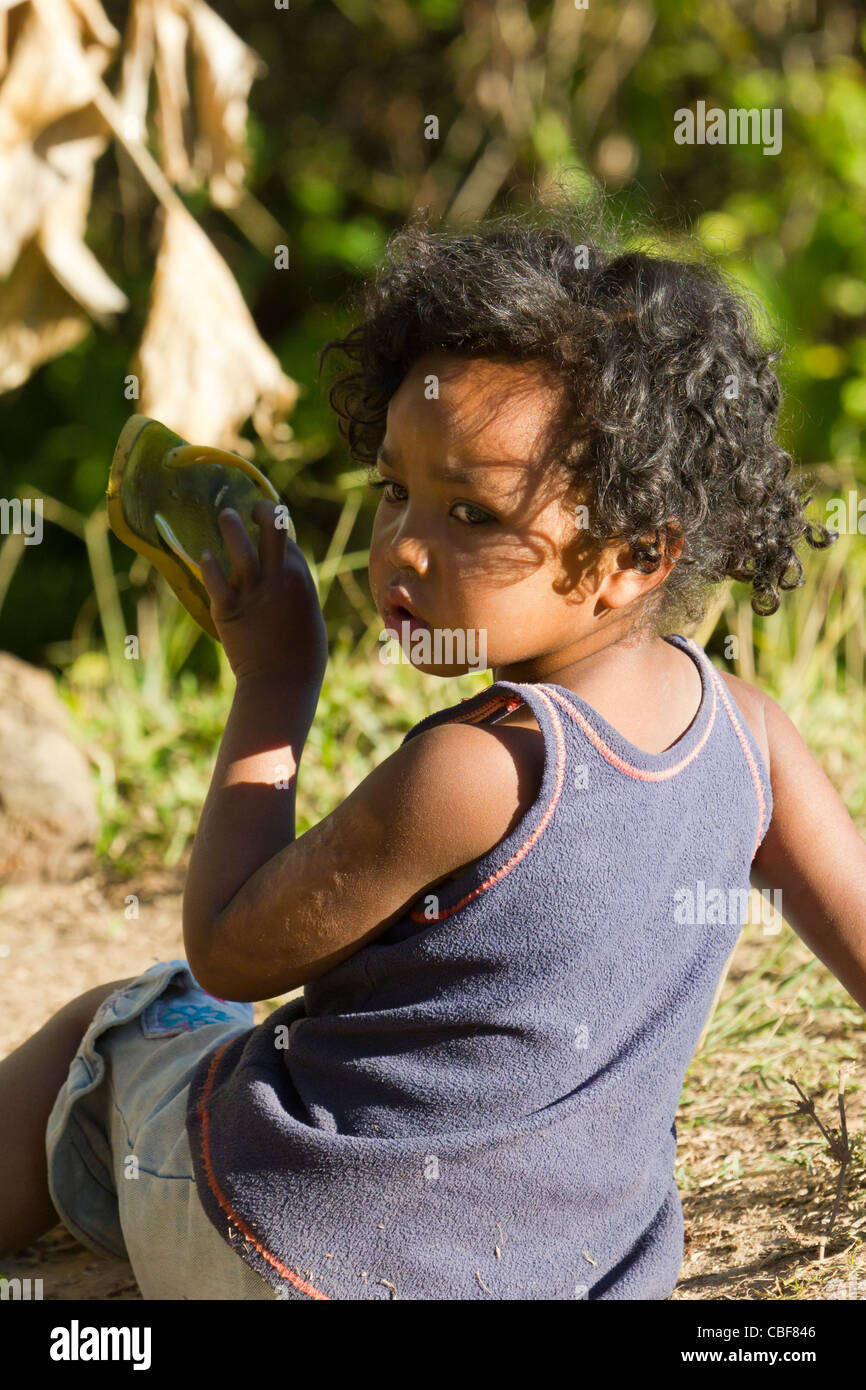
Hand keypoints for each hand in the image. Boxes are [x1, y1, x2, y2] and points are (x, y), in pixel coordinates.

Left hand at [199, 500, 327, 685]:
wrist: (282, 681)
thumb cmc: (301, 654)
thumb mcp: (307, 613)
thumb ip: (294, 590)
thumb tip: (283, 577)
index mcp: (300, 579)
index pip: (287, 540)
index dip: (277, 530)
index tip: (269, 525)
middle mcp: (277, 578)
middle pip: (271, 528)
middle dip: (261, 510)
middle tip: (250, 508)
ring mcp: (252, 592)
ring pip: (239, 548)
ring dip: (231, 526)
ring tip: (225, 515)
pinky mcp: (228, 609)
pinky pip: (215, 579)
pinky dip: (209, 564)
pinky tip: (205, 555)